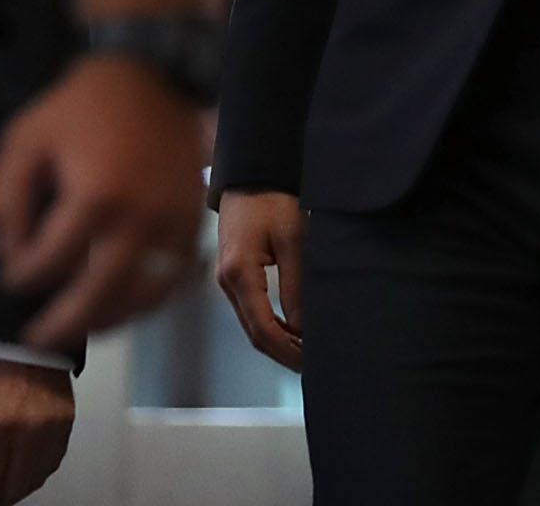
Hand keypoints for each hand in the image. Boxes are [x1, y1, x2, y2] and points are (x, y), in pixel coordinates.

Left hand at [0, 52, 207, 352]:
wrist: (154, 77)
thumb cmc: (82, 107)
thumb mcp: (25, 139)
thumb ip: (6, 200)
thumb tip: (12, 253)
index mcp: (95, 197)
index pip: (50, 263)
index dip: (21, 276)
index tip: (10, 275)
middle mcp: (139, 221)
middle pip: (98, 297)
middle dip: (60, 325)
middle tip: (34, 340)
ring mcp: (172, 227)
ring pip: (141, 299)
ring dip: (107, 321)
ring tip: (79, 329)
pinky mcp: (191, 225)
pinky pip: (171, 280)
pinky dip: (146, 302)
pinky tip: (121, 306)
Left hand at [0, 355, 76, 505]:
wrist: (22, 321)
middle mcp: (30, 426)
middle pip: (14, 487)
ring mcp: (53, 422)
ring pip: (37, 477)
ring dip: (19, 488)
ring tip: (1, 490)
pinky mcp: (67, 415)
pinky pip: (55, 458)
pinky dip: (40, 470)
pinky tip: (25, 470)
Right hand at [215, 188, 307, 371]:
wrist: (250, 175)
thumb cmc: (272, 200)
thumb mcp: (292, 239)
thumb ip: (296, 285)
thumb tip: (302, 327)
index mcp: (239, 274)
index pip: (262, 327)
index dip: (286, 349)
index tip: (309, 361)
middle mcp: (227, 282)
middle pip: (253, 332)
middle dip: (282, 351)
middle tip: (312, 364)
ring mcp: (227, 280)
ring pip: (251, 323)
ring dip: (277, 341)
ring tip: (307, 351)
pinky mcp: (233, 275)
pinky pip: (250, 310)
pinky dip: (270, 325)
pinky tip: (291, 330)